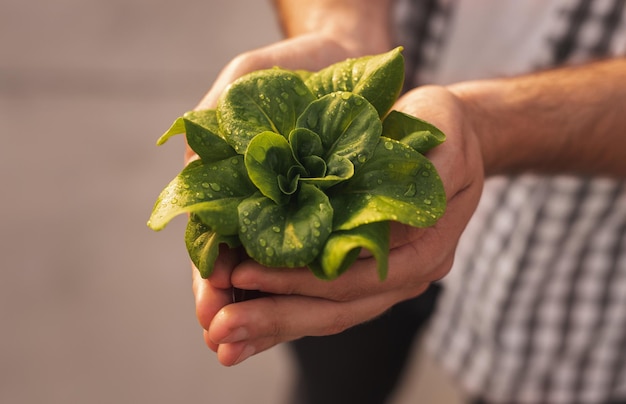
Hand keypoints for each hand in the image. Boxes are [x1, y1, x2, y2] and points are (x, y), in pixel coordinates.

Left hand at [194, 84, 484, 365]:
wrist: (450, 138)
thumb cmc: (442, 132)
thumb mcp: (444, 145)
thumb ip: (429, 183)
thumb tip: (385, 229)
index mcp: (424, 249)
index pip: (355, 277)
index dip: (301, 279)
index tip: (245, 273)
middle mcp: (404, 275)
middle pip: (336, 308)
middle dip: (275, 317)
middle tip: (219, 328)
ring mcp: (385, 279)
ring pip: (327, 313)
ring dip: (273, 326)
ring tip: (221, 336)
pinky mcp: (364, 273)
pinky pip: (324, 302)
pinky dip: (284, 313)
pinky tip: (247, 321)